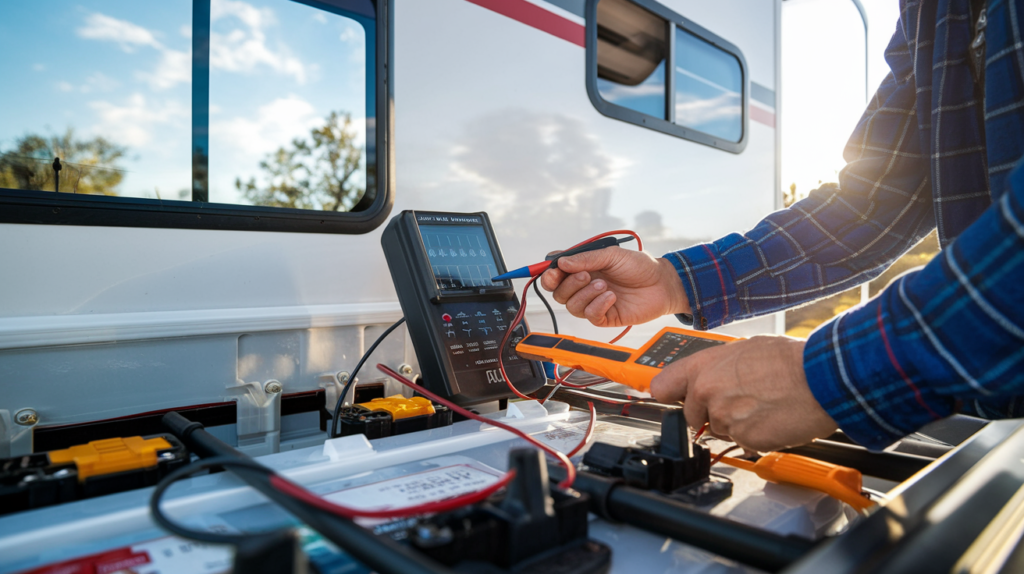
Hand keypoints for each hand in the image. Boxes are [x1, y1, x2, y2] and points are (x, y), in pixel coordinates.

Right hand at [539, 247, 690, 326]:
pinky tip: (611, 297)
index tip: (554, 271)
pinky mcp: (604, 317)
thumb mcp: (611, 255)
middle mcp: (584, 286)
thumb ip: (586, 258)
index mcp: (582, 268)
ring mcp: (593, 302)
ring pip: (571, 306)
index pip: (555, 275)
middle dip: (568, 285)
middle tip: (586, 276)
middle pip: (558, 293)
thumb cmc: (639, 266)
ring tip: (604, 285)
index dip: (549, 275)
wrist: (662, 283)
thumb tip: (560, 263)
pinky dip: (598, 305)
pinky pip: (590, 316)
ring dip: (585, 294)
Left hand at [650, 336, 837, 451]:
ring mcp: (724, 419)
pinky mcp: (744, 440)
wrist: (819, 378)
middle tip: (738, 400)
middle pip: (692, 416)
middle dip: (710, 412)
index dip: (668, 394)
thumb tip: (709, 375)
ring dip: (735, 423)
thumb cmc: (788, 359)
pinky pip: (742, 442)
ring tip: (761, 405)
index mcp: (702, 368)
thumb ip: (716, 367)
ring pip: (719, 429)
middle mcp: (707, 394)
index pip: (661, 387)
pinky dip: (755, 435)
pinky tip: (770, 418)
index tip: (670, 397)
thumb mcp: (742, 349)